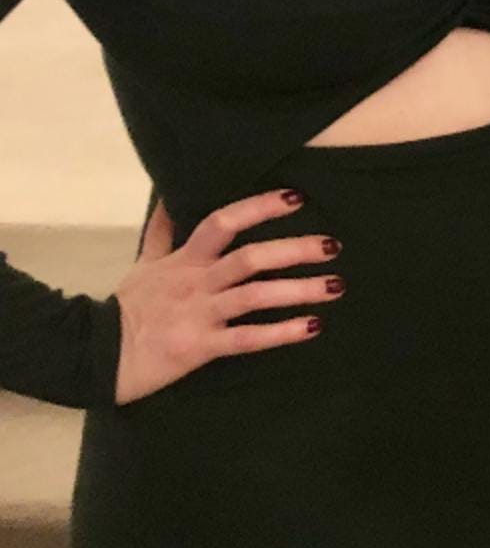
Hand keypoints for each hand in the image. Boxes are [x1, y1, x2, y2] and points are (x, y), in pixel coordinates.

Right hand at [112, 190, 342, 404]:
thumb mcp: (143, 262)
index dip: (259, 207)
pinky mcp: (201, 348)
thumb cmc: (127, 307)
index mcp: (185, 260)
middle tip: (333, 245)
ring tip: (336, 286)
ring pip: (256, 296)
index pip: (223, 222)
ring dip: (300, 290)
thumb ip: (162, 230)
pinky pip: (247, 339)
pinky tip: (312, 326)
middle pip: (250, 258)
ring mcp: (200, 315)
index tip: (296, 197)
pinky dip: (281, 333)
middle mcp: (197, 283)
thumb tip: (168, 193)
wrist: (95, 355)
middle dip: (295, 250)